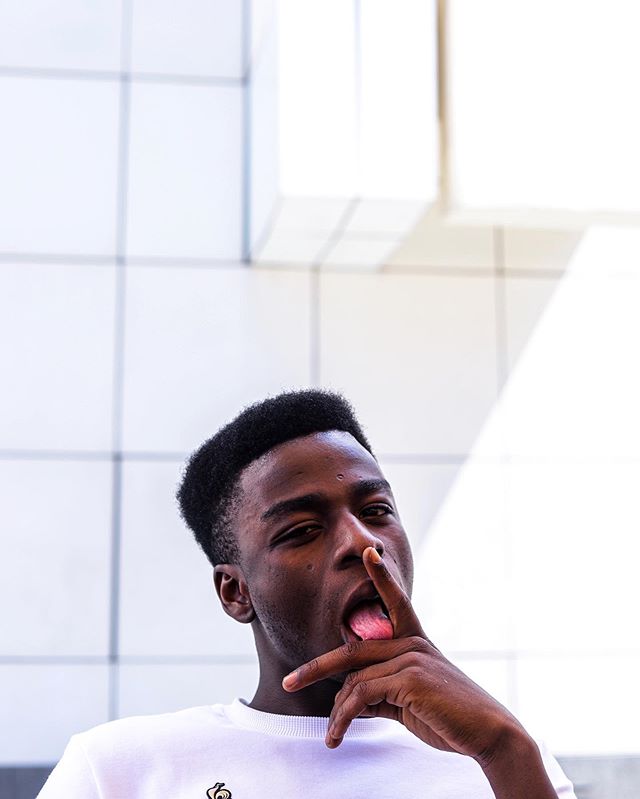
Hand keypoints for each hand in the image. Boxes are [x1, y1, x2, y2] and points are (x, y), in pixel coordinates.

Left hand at [282, 547, 525, 767]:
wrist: (488, 733)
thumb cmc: (451, 717)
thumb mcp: (411, 701)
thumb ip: (383, 692)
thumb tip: (353, 699)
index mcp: (415, 642)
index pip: (396, 601)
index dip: (381, 577)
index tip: (369, 552)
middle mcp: (411, 644)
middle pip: (351, 650)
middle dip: (316, 667)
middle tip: (290, 683)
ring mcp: (410, 658)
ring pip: (353, 680)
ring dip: (336, 713)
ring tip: (331, 738)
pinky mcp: (409, 679)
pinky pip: (361, 695)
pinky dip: (344, 718)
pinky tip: (337, 736)